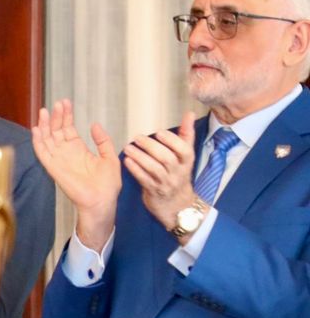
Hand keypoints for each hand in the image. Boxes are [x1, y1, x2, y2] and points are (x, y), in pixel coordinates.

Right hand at [32, 99, 120, 250]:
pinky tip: (37, 129)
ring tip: (45, 111)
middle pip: (56, 131)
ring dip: (45, 125)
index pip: (68, 129)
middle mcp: (66, 153)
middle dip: (56, 116)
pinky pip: (42, 153)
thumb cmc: (107, 185)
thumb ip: (102, 141)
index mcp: (78, 150)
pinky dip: (38, 141)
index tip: (65, 103)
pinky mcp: (53, 168)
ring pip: (47, 139)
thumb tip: (95, 125)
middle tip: (58, 103)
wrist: (102, 201)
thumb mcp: (110, 157)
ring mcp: (58, 160)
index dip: (66, 116)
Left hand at [125, 112, 198, 233]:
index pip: (184, 150)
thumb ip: (185, 134)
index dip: (172, 141)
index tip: (159, 132)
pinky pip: (144, 179)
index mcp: (187, 161)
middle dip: (152, 147)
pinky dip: (135, 170)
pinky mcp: (154, 191)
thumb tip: (189, 113)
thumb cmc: (179, 173)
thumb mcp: (185, 155)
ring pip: (154, 169)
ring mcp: (166, 183)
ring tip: (128, 148)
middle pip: (167, 159)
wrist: (178, 204)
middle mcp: (178, 172)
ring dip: (140, 157)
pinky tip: (127, 161)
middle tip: (137, 138)